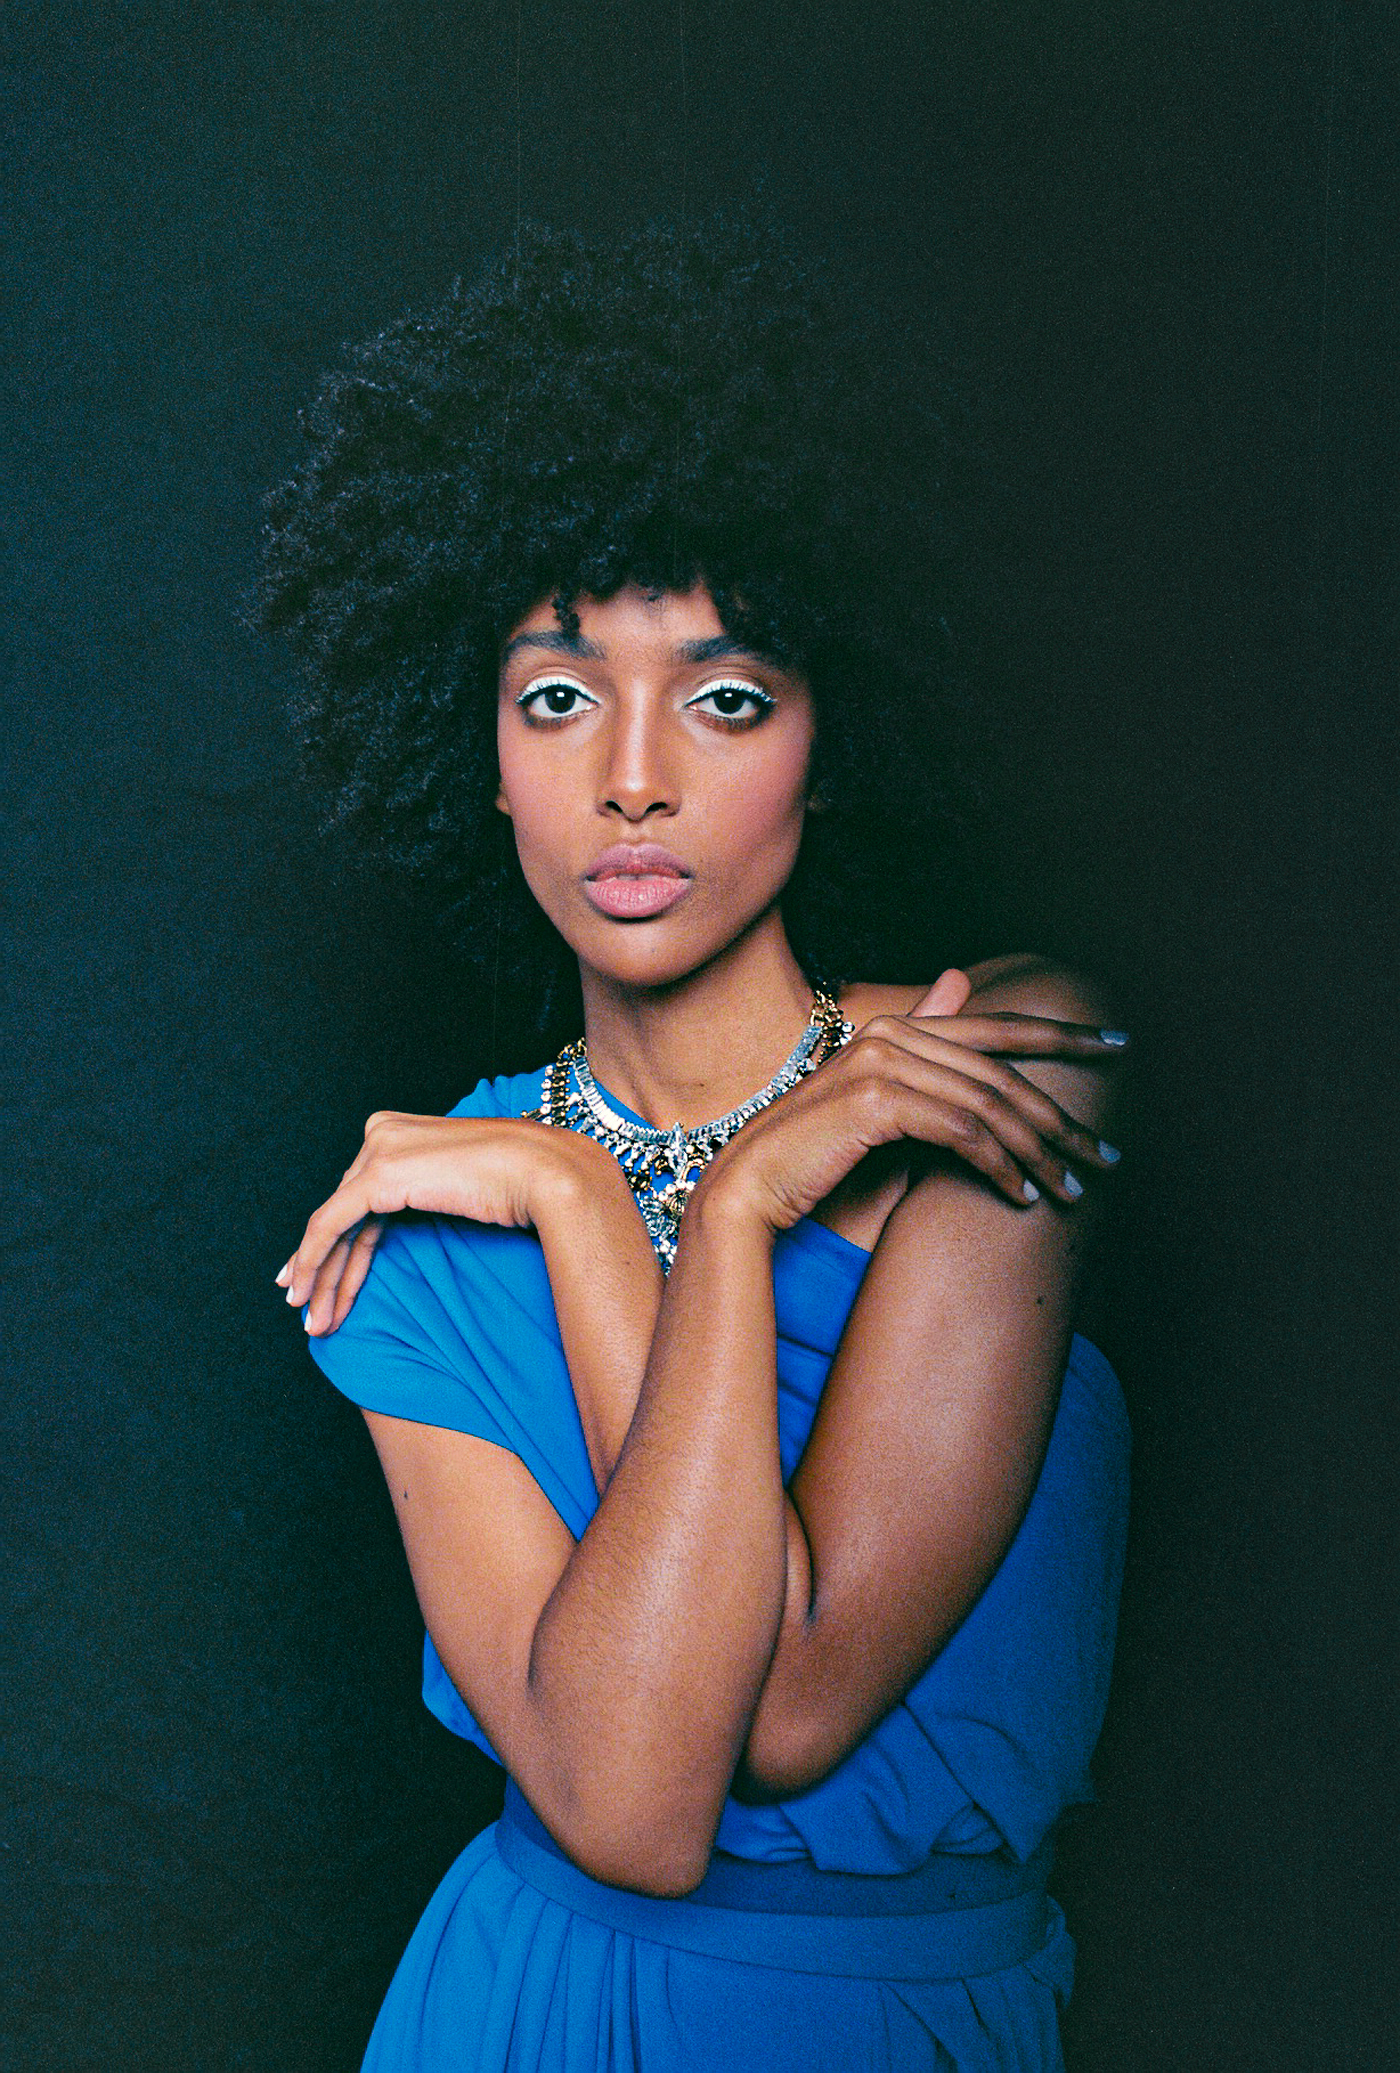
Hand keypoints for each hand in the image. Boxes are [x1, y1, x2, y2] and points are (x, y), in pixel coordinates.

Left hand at [276, 1113, 621, 1335]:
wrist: (546, 1172)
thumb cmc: (522, 1186)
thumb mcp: (462, 1189)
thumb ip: (429, 1195)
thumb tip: (410, 1222)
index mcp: (403, 1130)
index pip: (362, 1196)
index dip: (339, 1243)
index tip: (320, 1280)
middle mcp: (384, 1133)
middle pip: (345, 1212)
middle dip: (325, 1267)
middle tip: (307, 1309)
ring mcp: (380, 1149)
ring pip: (333, 1223)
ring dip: (319, 1275)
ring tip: (312, 1320)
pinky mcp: (379, 1175)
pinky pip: (331, 1225)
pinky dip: (315, 1261)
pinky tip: (309, 1292)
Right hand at [697, 970, 1125, 1234]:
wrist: (749, 1191)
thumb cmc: (818, 1160)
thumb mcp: (887, 1112)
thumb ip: (932, 1068)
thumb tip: (963, 987)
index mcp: (898, 1029)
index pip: (997, 1027)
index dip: (1062, 1034)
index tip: (1118, 1044)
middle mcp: (892, 1034)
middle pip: (1002, 1071)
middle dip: (1060, 1117)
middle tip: (1106, 1157)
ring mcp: (881, 1062)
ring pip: (989, 1103)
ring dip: (1038, 1152)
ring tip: (1071, 1189)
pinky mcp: (875, 1100)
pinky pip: (961, 1130)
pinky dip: (999, 1165)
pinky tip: (1020, 1194)